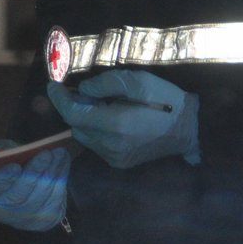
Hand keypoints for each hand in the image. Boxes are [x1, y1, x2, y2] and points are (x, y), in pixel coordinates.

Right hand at [0, 144, 70, 230]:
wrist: (24, 182)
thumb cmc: (10, 164)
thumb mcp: (2, 153)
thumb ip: (4, 151)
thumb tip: (17, 151)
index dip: (4, 179)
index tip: (15, 166)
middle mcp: (4, 212)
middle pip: (20, 195)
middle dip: (35, 172)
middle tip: (46, 153)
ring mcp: (25, 220)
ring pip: (41, 198)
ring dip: (52, 173)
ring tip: (59, 153)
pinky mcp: (44, 221)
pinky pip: (55, 201)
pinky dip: (61, 180)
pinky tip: (63, 163)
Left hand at [48, 69, 199, 168]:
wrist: (190, 129)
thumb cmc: (165, 100)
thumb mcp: (137, 81)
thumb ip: (105, 84)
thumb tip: (82, 90)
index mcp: (115, 124)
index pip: (72, 114)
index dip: (59, 99)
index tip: (53, 85)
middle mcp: (111, 146)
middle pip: (76, 126)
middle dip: (75, 108)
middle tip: (87, 93)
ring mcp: (115, 157)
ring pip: (84, 137)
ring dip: (86, 120)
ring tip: (104, 106)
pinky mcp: (120, 163)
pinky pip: (97, 145)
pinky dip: (97, 131)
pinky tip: (112, 120)